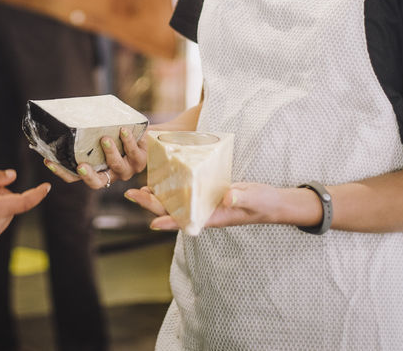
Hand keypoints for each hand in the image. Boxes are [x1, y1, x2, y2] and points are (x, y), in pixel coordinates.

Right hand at [42, 127, 148, 189]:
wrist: (142, 133)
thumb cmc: (115, 133)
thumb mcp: (98, 135)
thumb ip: (84, 132)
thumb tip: (62, 114)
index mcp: (95, 170)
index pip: (74, 177)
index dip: (61, 171)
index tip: (49, 161)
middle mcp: (109, 174)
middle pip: (96, 183)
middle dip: (88, 176)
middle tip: (80, 166)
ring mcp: (126, 169)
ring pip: (116, 166)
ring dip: (110, 153)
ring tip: (105, 138)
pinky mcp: (140, 160)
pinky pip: (134, 153)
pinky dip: (128, 141)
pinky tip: (123, 130)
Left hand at [124, 182, 284, 230]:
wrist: (271, 203)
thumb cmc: (263, 203)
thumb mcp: (254, 199)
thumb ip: (241, 197)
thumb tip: (226, 196)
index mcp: (214, 216)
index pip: (187, 221)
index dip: (169, 223)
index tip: (152, 223)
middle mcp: (205, 211)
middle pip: (174, 211)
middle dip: (152, 205)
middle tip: (132, 194)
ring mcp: (204, 203)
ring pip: (176, 202)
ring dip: (156, 198)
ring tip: (137, 189)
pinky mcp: (206, 193)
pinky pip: (185, 193)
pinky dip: (171, 188)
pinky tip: (160, 180)